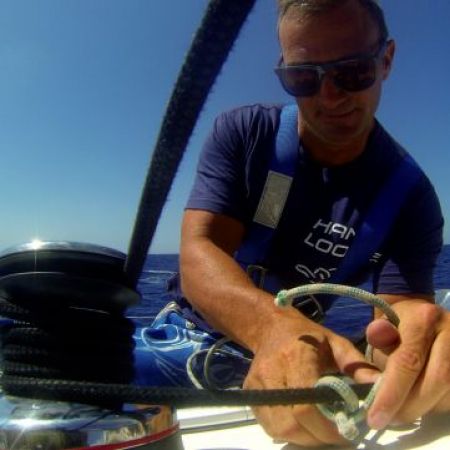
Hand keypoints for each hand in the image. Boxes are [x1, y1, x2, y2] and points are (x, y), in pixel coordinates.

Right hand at [243, 308, 379, 445]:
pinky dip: (290, 432)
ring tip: (321, 429)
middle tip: (337, 433)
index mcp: (295, 356)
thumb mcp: (337, 343)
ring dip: (304, 438)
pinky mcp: (250, 393)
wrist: (271, 327)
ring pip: (279, 429)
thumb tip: (381, 389)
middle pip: (292, 424)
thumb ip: (358, 367)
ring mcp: (257, 384)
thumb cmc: (308, 336)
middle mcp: (271, 372)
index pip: (306, 405)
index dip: (327, 427)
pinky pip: (269, 426)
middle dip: (318, 437)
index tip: (347, 430)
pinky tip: (304, 423)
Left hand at [366, 300, 449, 428]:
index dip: (391, 393)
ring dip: (424, 408)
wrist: (422, 312)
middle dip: (409, 407)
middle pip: (436, 380)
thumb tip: (372, 361)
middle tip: (388, 419)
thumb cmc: (396, 324)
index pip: (408, 361)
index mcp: (423, 320)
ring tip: (402, 408)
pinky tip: (421, 402)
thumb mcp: (379, 327)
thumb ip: (374, 343)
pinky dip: (436, 405)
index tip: (375, 417)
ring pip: (449, 393)